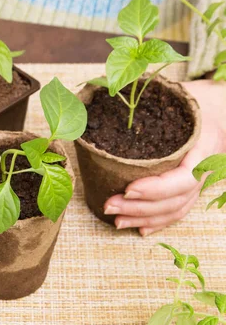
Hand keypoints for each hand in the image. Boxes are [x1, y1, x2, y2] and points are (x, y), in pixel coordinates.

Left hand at [103, 79, 225, 235]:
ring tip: (117, 221)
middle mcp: (206, 167)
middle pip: (174, 199)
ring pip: (175, 209)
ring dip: (145, 218)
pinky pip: (178, 210)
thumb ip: (152, 103)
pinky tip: (140, 228)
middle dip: (140, 207)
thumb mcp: (178, 96)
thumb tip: (112, 97)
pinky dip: (159, 222)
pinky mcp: (193, 188)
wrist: (220, 106)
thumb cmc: (194, 99)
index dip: (155, 188)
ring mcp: (202, 180)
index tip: (128, 189)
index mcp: (204, 145)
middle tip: (109, 205)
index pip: (183, 178)